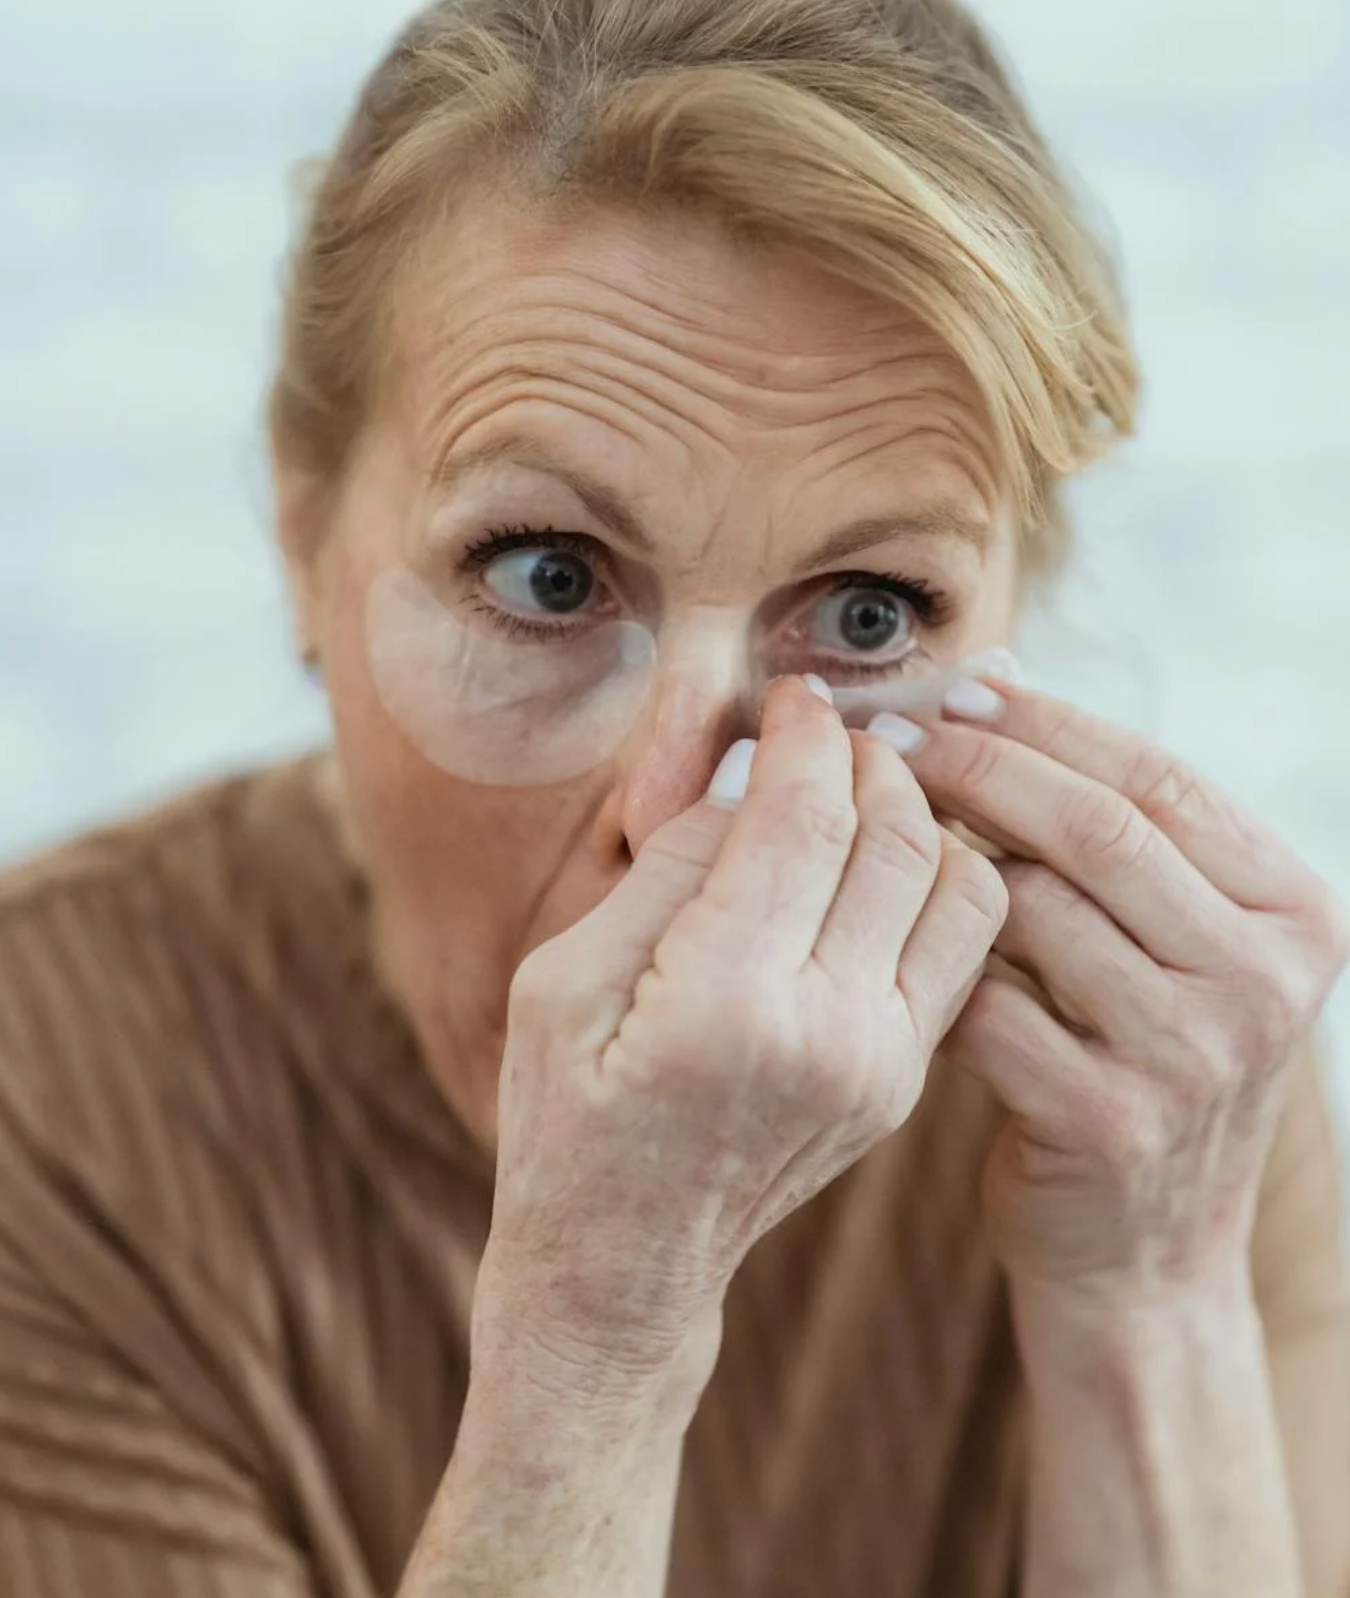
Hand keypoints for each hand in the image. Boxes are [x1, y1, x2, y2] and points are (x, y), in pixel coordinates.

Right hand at [477, 677, 1006, 1391]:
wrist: (624, 1264)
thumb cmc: (566, 1114)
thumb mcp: (563, 980)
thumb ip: (665, 866)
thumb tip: (750, 773)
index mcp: (725, 1005)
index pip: (805, 820)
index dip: (804, 735)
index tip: (792, 695)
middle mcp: (828, 1035)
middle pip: (897, 837)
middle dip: (870, 756)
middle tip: (830, 726)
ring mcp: (882, 1065)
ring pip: (961, 884)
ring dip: (923, 811)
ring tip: (865, 782)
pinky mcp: (907, 1081)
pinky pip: (961, 944)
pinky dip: (941, 876)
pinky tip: (888, 852)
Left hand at [901, 676, 1348, 1297]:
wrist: (1145, 1255)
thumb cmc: (1137, 1062)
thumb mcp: (1172, 946)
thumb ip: (1114, 829)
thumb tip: (1002, 672)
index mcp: (1294, 912)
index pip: (1159, 778)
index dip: (1045, 721)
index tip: (952, 686)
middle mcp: (1265, 980)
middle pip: (1098, 829)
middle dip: (976, 765)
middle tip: (883, 733)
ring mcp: (1195, 1057)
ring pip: (1033, 909)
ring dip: (943, 865)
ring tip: (883, 836)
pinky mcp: (1110, 1123)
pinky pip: (986, 1004)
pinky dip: (930, 968)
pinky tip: (894, 949)